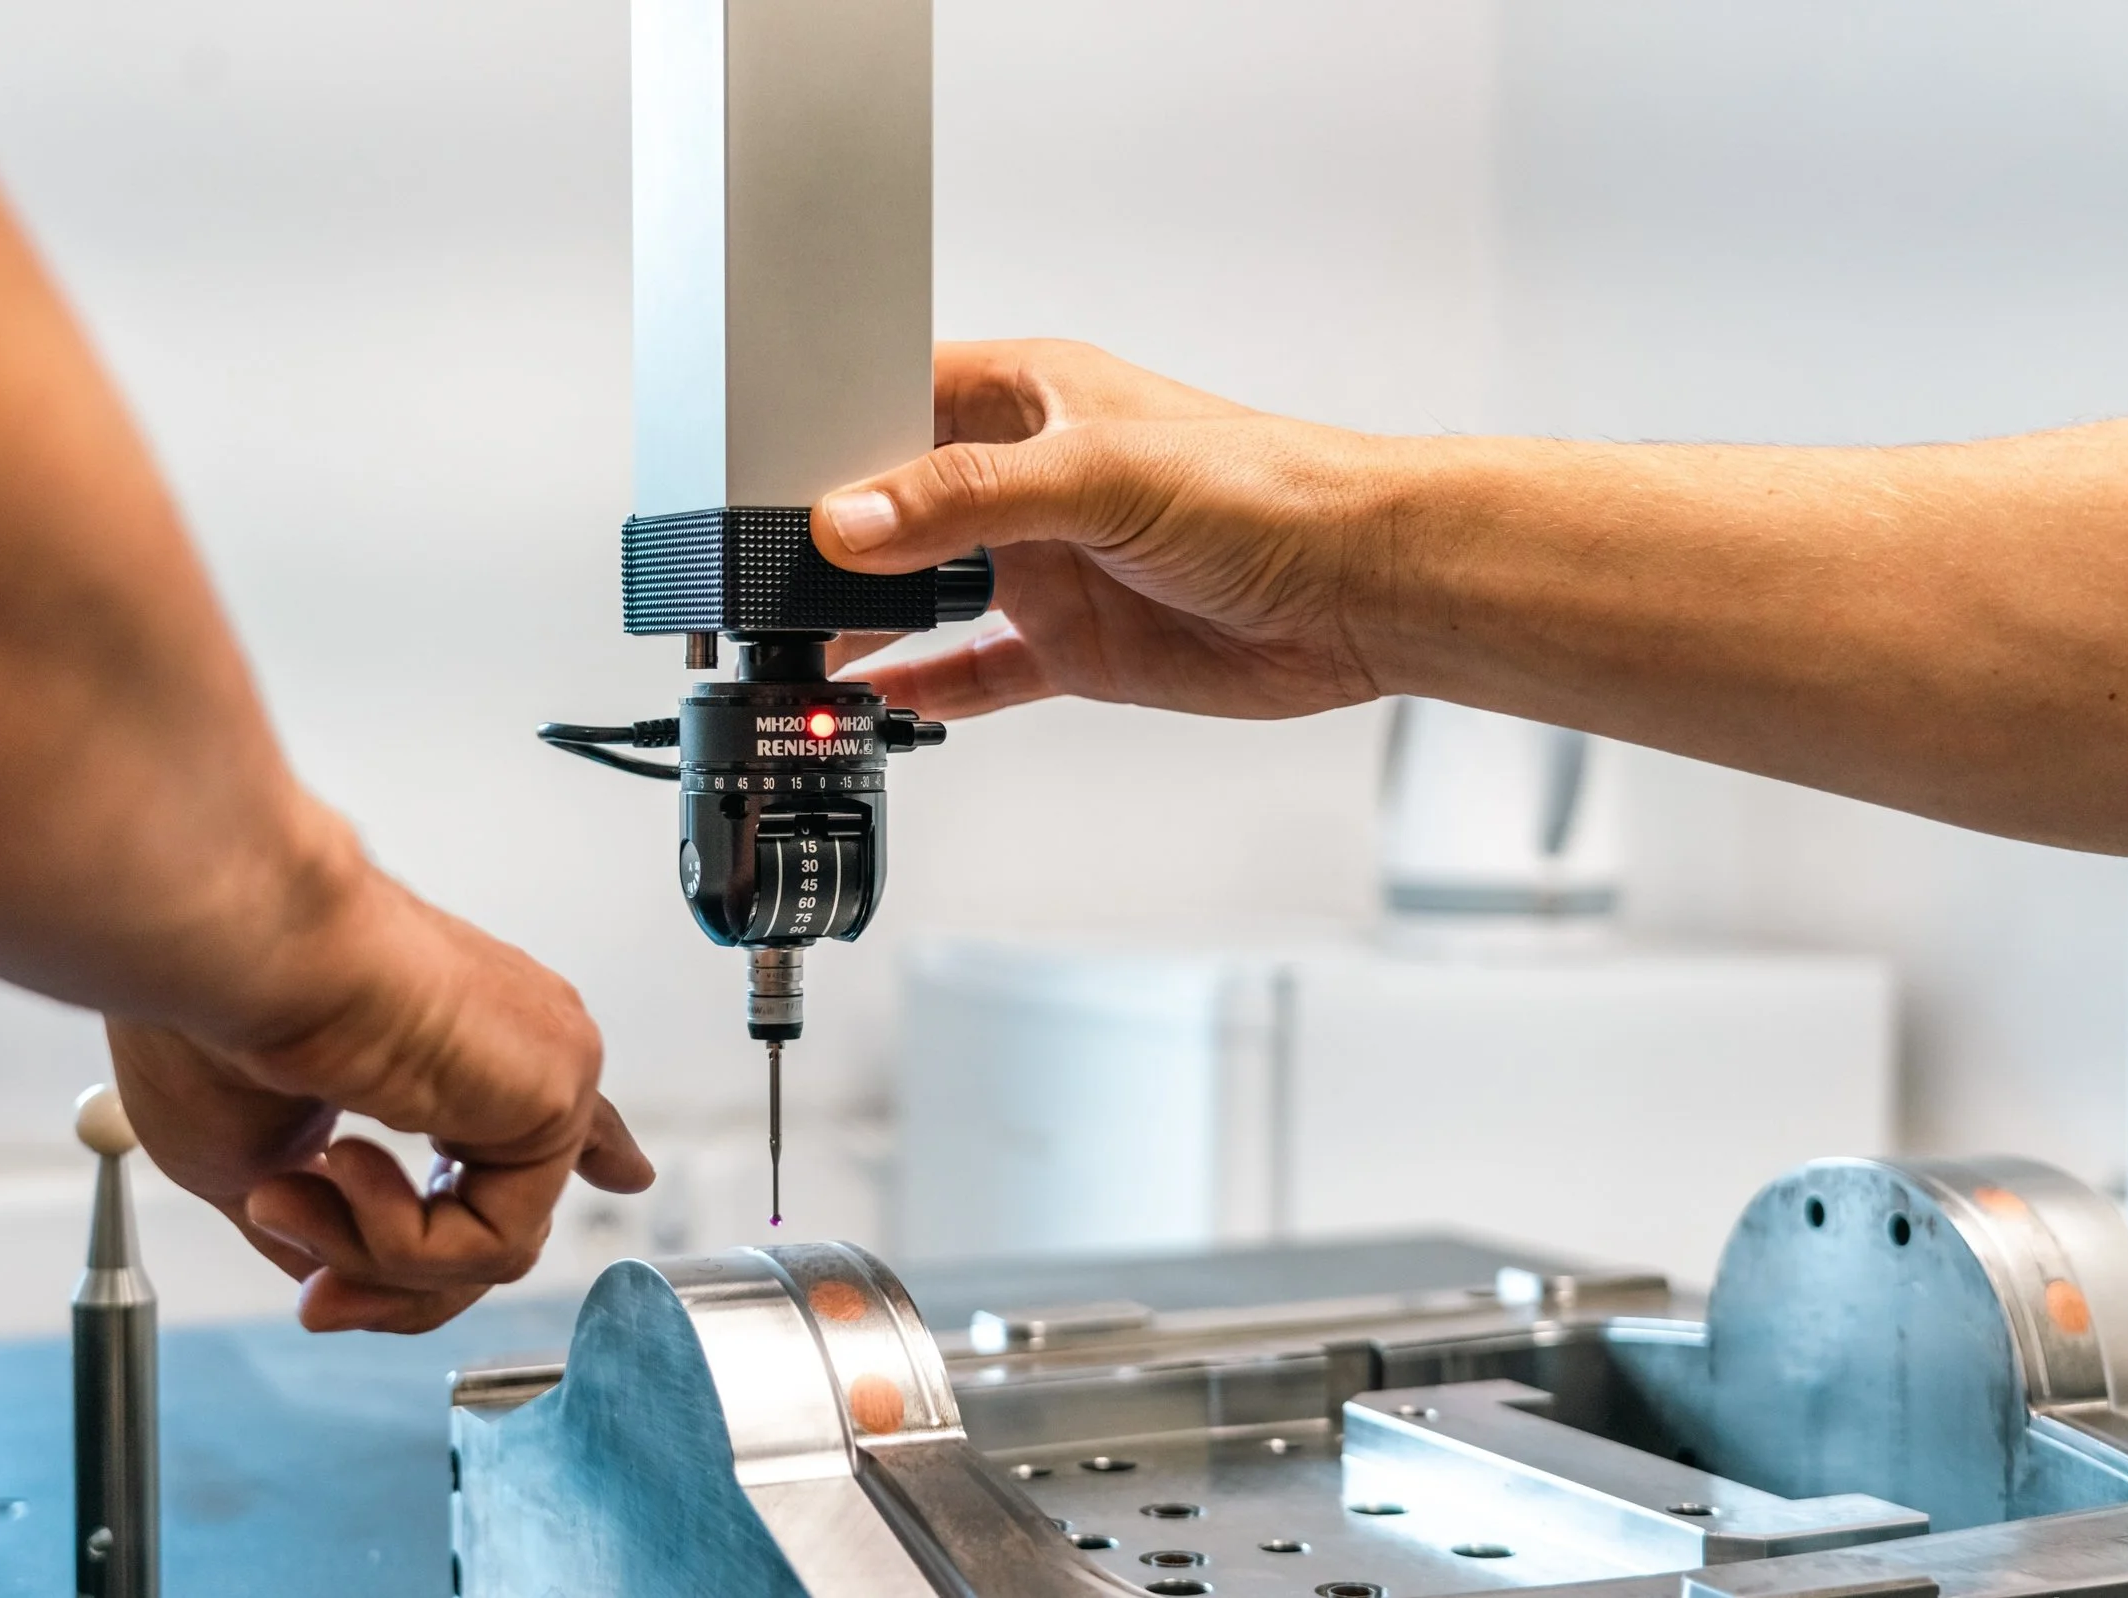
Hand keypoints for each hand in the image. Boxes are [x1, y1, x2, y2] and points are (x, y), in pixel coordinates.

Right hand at [107, 846, 652, 1334]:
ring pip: (487, 1251)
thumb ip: (328, 1219)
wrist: (229, 948)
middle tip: (313, 1302)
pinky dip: (400, 1241)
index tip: (627, 1173)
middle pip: (498, 1218)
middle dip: (390, 1280)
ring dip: (365, 1255)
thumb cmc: (211, 1020)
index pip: (538, 1114)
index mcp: (452, 1041)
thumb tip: (340, 1285)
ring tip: (282, 1198)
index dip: (586, 1151)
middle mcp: (509, 1045)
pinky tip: (343, 1159)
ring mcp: (542, 1064)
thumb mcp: (253, 1156)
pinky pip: (495, 1246)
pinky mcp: (559, 1091)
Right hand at [811, 340, 1394, 718]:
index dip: (829, 436)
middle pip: (896, 507)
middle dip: (834, 543)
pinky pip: (974, 669)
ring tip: (793, 651)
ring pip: (925, 594)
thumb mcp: (1096, 474)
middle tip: (765, 584)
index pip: (893, 399)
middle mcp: (1026, 477)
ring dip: (866, 622)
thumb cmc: (1267, 489)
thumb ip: (966, 499)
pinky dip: (922, 688)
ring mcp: (1047, 565)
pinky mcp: (1074, 644)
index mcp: (1026, 396)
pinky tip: (870, 699)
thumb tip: (855, 520)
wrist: (1362, 589)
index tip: (768, 486)